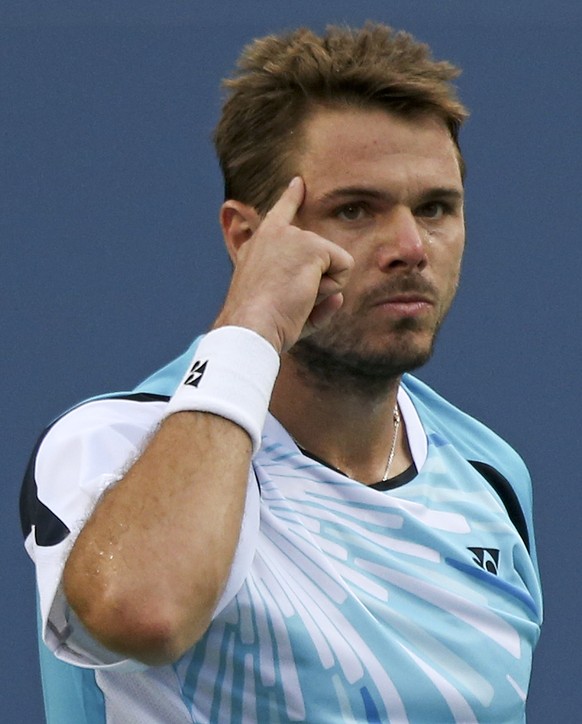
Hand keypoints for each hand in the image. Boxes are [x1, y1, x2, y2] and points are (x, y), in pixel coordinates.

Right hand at [214, 177, 353, 352]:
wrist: (250, 327)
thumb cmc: (261, 326)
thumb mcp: (282, 310)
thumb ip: (310, 300)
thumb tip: (338, 298)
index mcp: (258, 247)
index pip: (279, 215)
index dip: (291, 198)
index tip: (298, 182)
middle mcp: (273, 235)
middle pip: (319, 257)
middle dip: (315, 285)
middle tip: (286, 302)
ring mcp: (292, 237)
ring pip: (332, 265)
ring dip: (321, 289)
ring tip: (293, 299)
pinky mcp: (311, 246)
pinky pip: (344, 269)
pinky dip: (332, 287)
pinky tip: (305, 294)